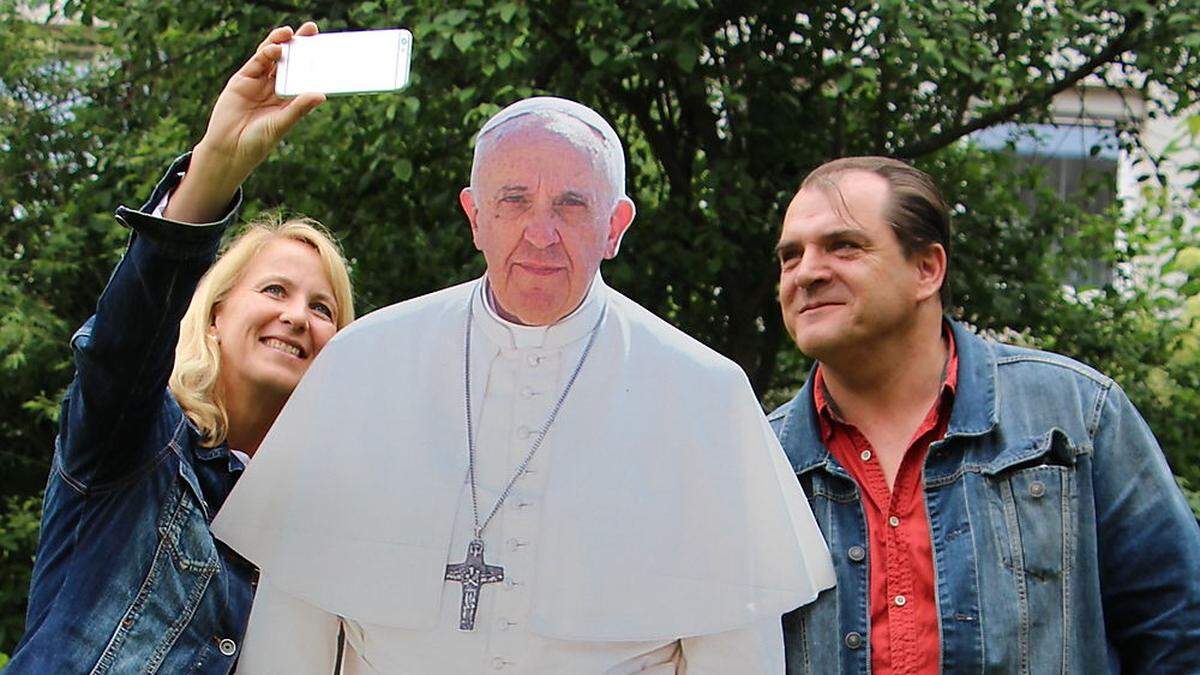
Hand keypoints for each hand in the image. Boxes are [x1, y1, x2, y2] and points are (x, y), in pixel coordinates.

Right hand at [198, 22, 325, 177]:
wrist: (229, 149)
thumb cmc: (258, 141)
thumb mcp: (282, 123)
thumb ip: (299, 108)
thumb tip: (321, 94)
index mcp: (288, 98)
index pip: (302, 74)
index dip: (312, 61)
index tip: (325, 48)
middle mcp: (274, 87)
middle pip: (288, 61)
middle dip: (299, 44)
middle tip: (312, 29)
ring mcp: (257, 82)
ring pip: (271, 57)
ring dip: (281, 43)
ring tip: (291, 33)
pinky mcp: (242, 80)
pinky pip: (256, 63)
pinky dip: (266, 53)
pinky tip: (276, 48)